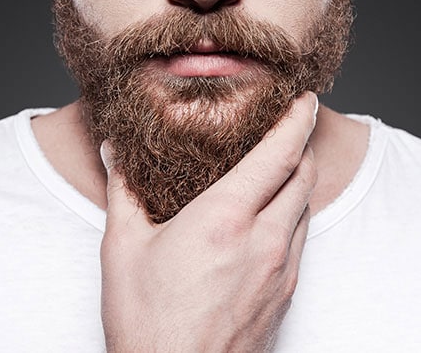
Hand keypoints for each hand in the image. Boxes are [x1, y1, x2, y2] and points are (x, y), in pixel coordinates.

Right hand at [100, 93, 318, 351]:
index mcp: (224, 220)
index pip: (278, 155)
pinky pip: (301, 241)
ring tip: (282, 167)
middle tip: (292, 126)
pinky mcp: (285, 295)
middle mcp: (264, 241)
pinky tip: (270, 218)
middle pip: (304, 177)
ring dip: (299, 181)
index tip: (304, 99)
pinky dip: (294, 215)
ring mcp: (280, 271)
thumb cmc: (146, 322)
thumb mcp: (122, 248)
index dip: (296, 120)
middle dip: (302, 145)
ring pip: (306, 209)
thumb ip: (123, 189)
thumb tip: (114, 149)